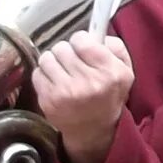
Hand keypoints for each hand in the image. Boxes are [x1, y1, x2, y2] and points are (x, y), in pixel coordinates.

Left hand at [32, 32, 133, 162]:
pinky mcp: (48, 101)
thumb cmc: (108, 96)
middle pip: (62, 47)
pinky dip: (45, 76)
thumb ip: (115, 46)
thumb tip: (96, 32)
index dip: (81, 42)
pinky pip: (37, 73)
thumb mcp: (125, 72)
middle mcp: (87, 82)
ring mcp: (65, 93)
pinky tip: (55, 83)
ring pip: (47, 58)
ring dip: (54, 62)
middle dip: (67, 53)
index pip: (81, 39)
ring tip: (63, 72)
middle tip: (73, 63)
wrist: (93, 130)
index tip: (83, 50)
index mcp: (109, 72)